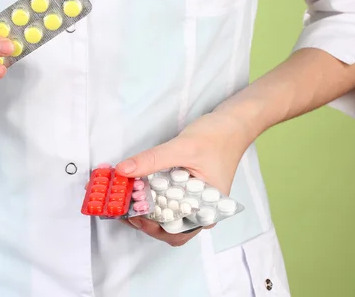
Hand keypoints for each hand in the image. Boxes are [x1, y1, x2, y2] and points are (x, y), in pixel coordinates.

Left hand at [115, 111, 251, 244]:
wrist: (233, 123)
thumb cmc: (217, 137)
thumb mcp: (181, 147)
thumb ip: (152, 160)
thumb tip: (123, 171)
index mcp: (206, 210)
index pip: (176, 231)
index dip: (151, 228)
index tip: (130, 214)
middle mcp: (200, 211)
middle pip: (168, 228)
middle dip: (143, 221)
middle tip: (121, 207)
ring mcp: (192, 201)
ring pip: (165, 215)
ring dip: (144, 210)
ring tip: (124, 199)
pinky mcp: (185, 190)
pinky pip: (166, 199)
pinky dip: (149, 197)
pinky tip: (134, 188)